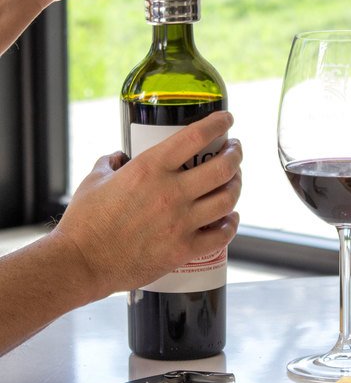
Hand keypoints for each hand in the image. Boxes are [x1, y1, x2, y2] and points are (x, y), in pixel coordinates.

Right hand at [55, 111, 241, 298]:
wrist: (81, 263)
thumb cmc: (84, 222)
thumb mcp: (95, 180)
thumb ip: (112, 163)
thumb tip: (120, 157)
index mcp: (150, 169)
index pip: (196, 136)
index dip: (218, 123)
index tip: (228, 119)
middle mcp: (170, 192)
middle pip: (223, 167)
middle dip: (236, 155)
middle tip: (235, 151)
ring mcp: (180, 222)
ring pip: (227, 199)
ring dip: (237, 186)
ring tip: (234, 180)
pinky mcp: (183, 249)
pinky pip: (222, 235)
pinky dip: (232, 224)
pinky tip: (231, 218)